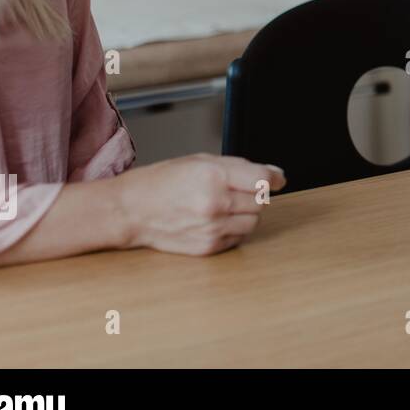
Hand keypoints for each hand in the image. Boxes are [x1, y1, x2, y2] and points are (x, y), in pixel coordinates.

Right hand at [114, 154, 285, 255]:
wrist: (131, 210)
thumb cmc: (163, 182)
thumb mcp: (200, 162)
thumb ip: (240, 168)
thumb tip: (276, 175)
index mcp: (213, 176)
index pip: (263, 180)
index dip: (274, 178)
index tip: (278, 179)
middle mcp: (215, 204)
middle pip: (261, 202)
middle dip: (254, 195)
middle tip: (235, 190)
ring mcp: (212, 228)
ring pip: (254, 222)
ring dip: (245, 213)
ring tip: (222, 205)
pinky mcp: (208, 247)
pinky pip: (239, 238)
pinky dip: (234, 229)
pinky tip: (214, 220)